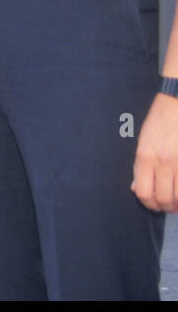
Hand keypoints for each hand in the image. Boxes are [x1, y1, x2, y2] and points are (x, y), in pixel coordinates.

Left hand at [132, 92, 177, 211]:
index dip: (149, 204)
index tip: (154, 205)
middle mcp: (164, 162)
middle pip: (164, 199)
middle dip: (166, 208)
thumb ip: (140, 167)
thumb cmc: (160, 122)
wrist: (177, 103)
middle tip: (169, 207)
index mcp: (146, 157)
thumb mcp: (143, 142)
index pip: (143, 193)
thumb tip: (137, 189)